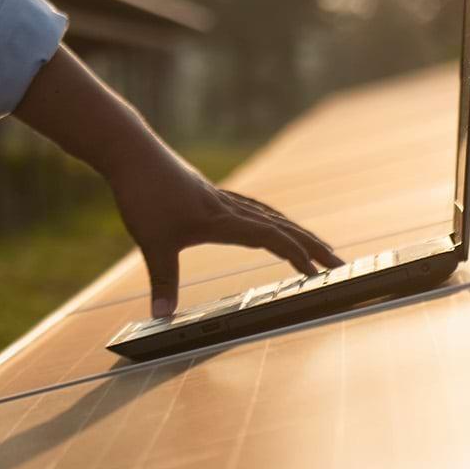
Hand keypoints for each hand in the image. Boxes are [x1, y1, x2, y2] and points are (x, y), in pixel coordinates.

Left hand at [106, 140, 341, 318]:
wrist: (130, 151)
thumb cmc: (142, 193)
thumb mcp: (152, 243)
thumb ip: (162, 281)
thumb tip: (161, 317)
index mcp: (222, 220)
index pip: (270, 238)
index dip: (296, 256)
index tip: (318, 273)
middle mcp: (227, 207)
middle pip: (280, 226)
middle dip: (311, 245)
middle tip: (339, 261)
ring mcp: (218, 198)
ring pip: (268, 215)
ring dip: (294, 231)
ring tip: (314, 244)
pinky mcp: (207, 192)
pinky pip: (250, 207)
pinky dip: (268, 218)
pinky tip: (266, 221)